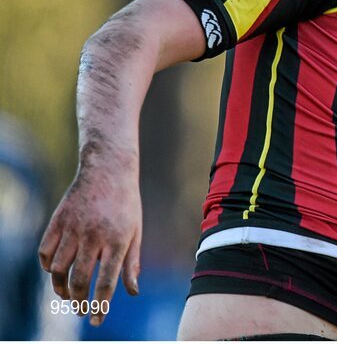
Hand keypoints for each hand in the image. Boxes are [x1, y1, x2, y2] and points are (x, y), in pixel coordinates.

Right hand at [39, 161, 141, 326]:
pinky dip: (47, 266)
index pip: (106, 282)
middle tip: (81, 311)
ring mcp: (73, 228)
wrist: (108, 170)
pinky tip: (56, 272)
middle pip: (79, 280)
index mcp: (117, 240)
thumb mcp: (136, 232)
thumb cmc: (126, 205)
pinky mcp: (57, 221)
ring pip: (57, 269)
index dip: (100, 306)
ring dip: (60, 288)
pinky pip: (45, 252)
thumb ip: (132, 263)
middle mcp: (93, 236)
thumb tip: (131, 292)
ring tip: (68, 296)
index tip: (96, 321)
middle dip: (78, 302)